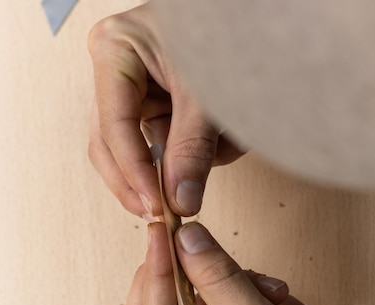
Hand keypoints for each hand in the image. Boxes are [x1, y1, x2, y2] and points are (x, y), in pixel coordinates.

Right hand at [88, 4, 242, 219]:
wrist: (261, 23)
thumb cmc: (228, 35)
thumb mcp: (207, 95)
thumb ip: (192, 148)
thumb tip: (180, 201)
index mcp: (115, 50)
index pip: (114, 126)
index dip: (134, 173)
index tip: (156, 206)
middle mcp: (119, 69)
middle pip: (114, 143)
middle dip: (147, 176)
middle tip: (167, 210)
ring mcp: (141, 88)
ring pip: (150, 147)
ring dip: (190, 157)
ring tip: (228, 141)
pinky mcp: (165, 102)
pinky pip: (174, 142)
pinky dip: (204, 149)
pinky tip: (229, 135)